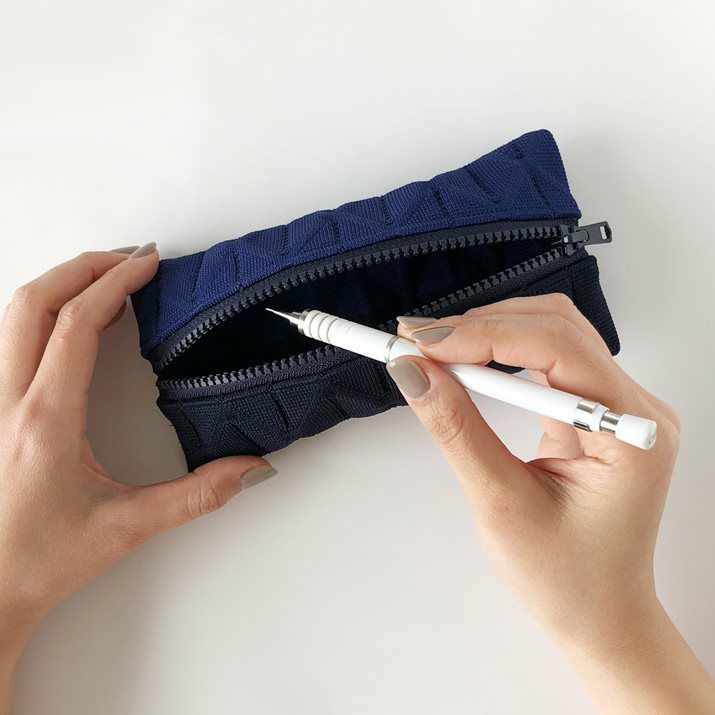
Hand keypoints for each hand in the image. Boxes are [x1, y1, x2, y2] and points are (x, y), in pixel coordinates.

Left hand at [0, 245, 274, 711]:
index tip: (147, 265)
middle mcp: (9, 402)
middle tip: (129, 258)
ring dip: (59, 284)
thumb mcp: (128, 527)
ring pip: (13, 314)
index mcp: (46, 420)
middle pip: (34, 300)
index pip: (76, 324)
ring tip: (103, 277)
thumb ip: (198, 495)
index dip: (115, 283)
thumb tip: (249, 469)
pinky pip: (9, 339)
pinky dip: (42, 312)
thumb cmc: (39, 561)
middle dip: (84, 266)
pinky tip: (68, 323)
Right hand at [389, 295, 713, 713]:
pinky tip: (464, 363)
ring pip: (550, 334)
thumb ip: (457, 430)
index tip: (420, 342)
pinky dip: (499, 354)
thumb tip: (413, 372)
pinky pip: (546, 360)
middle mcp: (633, 407)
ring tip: (432, 349)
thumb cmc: (565, 578)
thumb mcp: (501, 504)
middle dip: (480, 327)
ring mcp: (616, 405)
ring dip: (488, 333)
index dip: (482, 335)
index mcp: (632, 432)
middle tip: (415, 340)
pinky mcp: (593, 410)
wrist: (599, 614)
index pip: (556, 348)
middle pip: (556, 328)